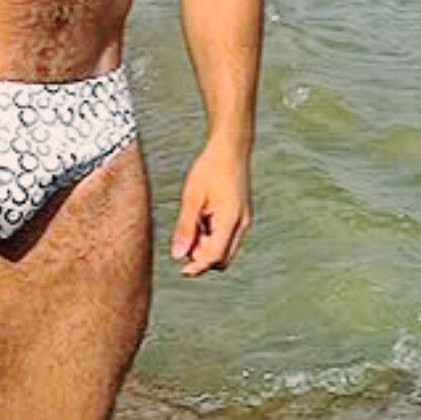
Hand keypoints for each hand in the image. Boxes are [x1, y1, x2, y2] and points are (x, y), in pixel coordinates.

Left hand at [170, 144, 251, 275]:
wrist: (230, 149)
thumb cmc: (209, 169)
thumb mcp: (192, 198)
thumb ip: (185, 228)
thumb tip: (177, 256)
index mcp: (231, 220)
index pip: (215, 256)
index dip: (198, 266)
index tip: (182, 270)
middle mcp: (242, 224)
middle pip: (221, 258)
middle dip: (202, 256)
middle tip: (185, 238)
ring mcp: (243, 220)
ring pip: (224, 248)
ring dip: (206, 245)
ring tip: (193, 221)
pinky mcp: (240, 216)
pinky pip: (226, 236)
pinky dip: (211, 235)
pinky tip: (202, 217)